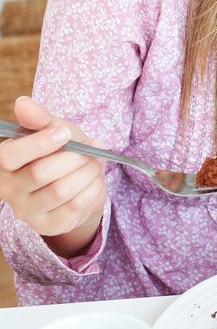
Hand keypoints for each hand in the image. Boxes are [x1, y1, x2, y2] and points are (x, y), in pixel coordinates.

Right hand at [0, 96, 106, 256]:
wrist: (77, 179)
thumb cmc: (60, 150)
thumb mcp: (52, 129)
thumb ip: (39, 118)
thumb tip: (22, 103)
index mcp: (3, 164)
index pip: (9, 157)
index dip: (38, 144)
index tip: (64, 133)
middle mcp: (8, 190)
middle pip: (40, 174)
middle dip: (74, 156)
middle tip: (93, 145)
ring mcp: (27, 212)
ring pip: (61, 191)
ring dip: (87, 171)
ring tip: (96, 160)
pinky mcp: (49, 226)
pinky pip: (75, 207)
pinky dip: (92, 188)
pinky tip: (94, 179)